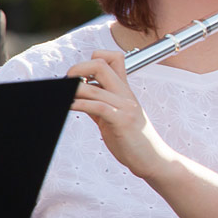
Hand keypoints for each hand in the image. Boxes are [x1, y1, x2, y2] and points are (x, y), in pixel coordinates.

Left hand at [67, 50, 175, 179]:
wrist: (153, 159)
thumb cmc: (134, 140)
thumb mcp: (115, 116)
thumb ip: (99, 104)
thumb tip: (79, 95)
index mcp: (125, 90)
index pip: (114, 58)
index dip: (92, 59)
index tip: (80, 75)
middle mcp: (126, 94)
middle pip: (100, 65)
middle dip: (77, 69)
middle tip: (68, 82)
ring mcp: (125, 107)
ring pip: (93, 89)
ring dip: (72, 91)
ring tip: (64, 97)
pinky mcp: (122, 121)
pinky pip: (97, 107)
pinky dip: (78, 105)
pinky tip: (70, 107)